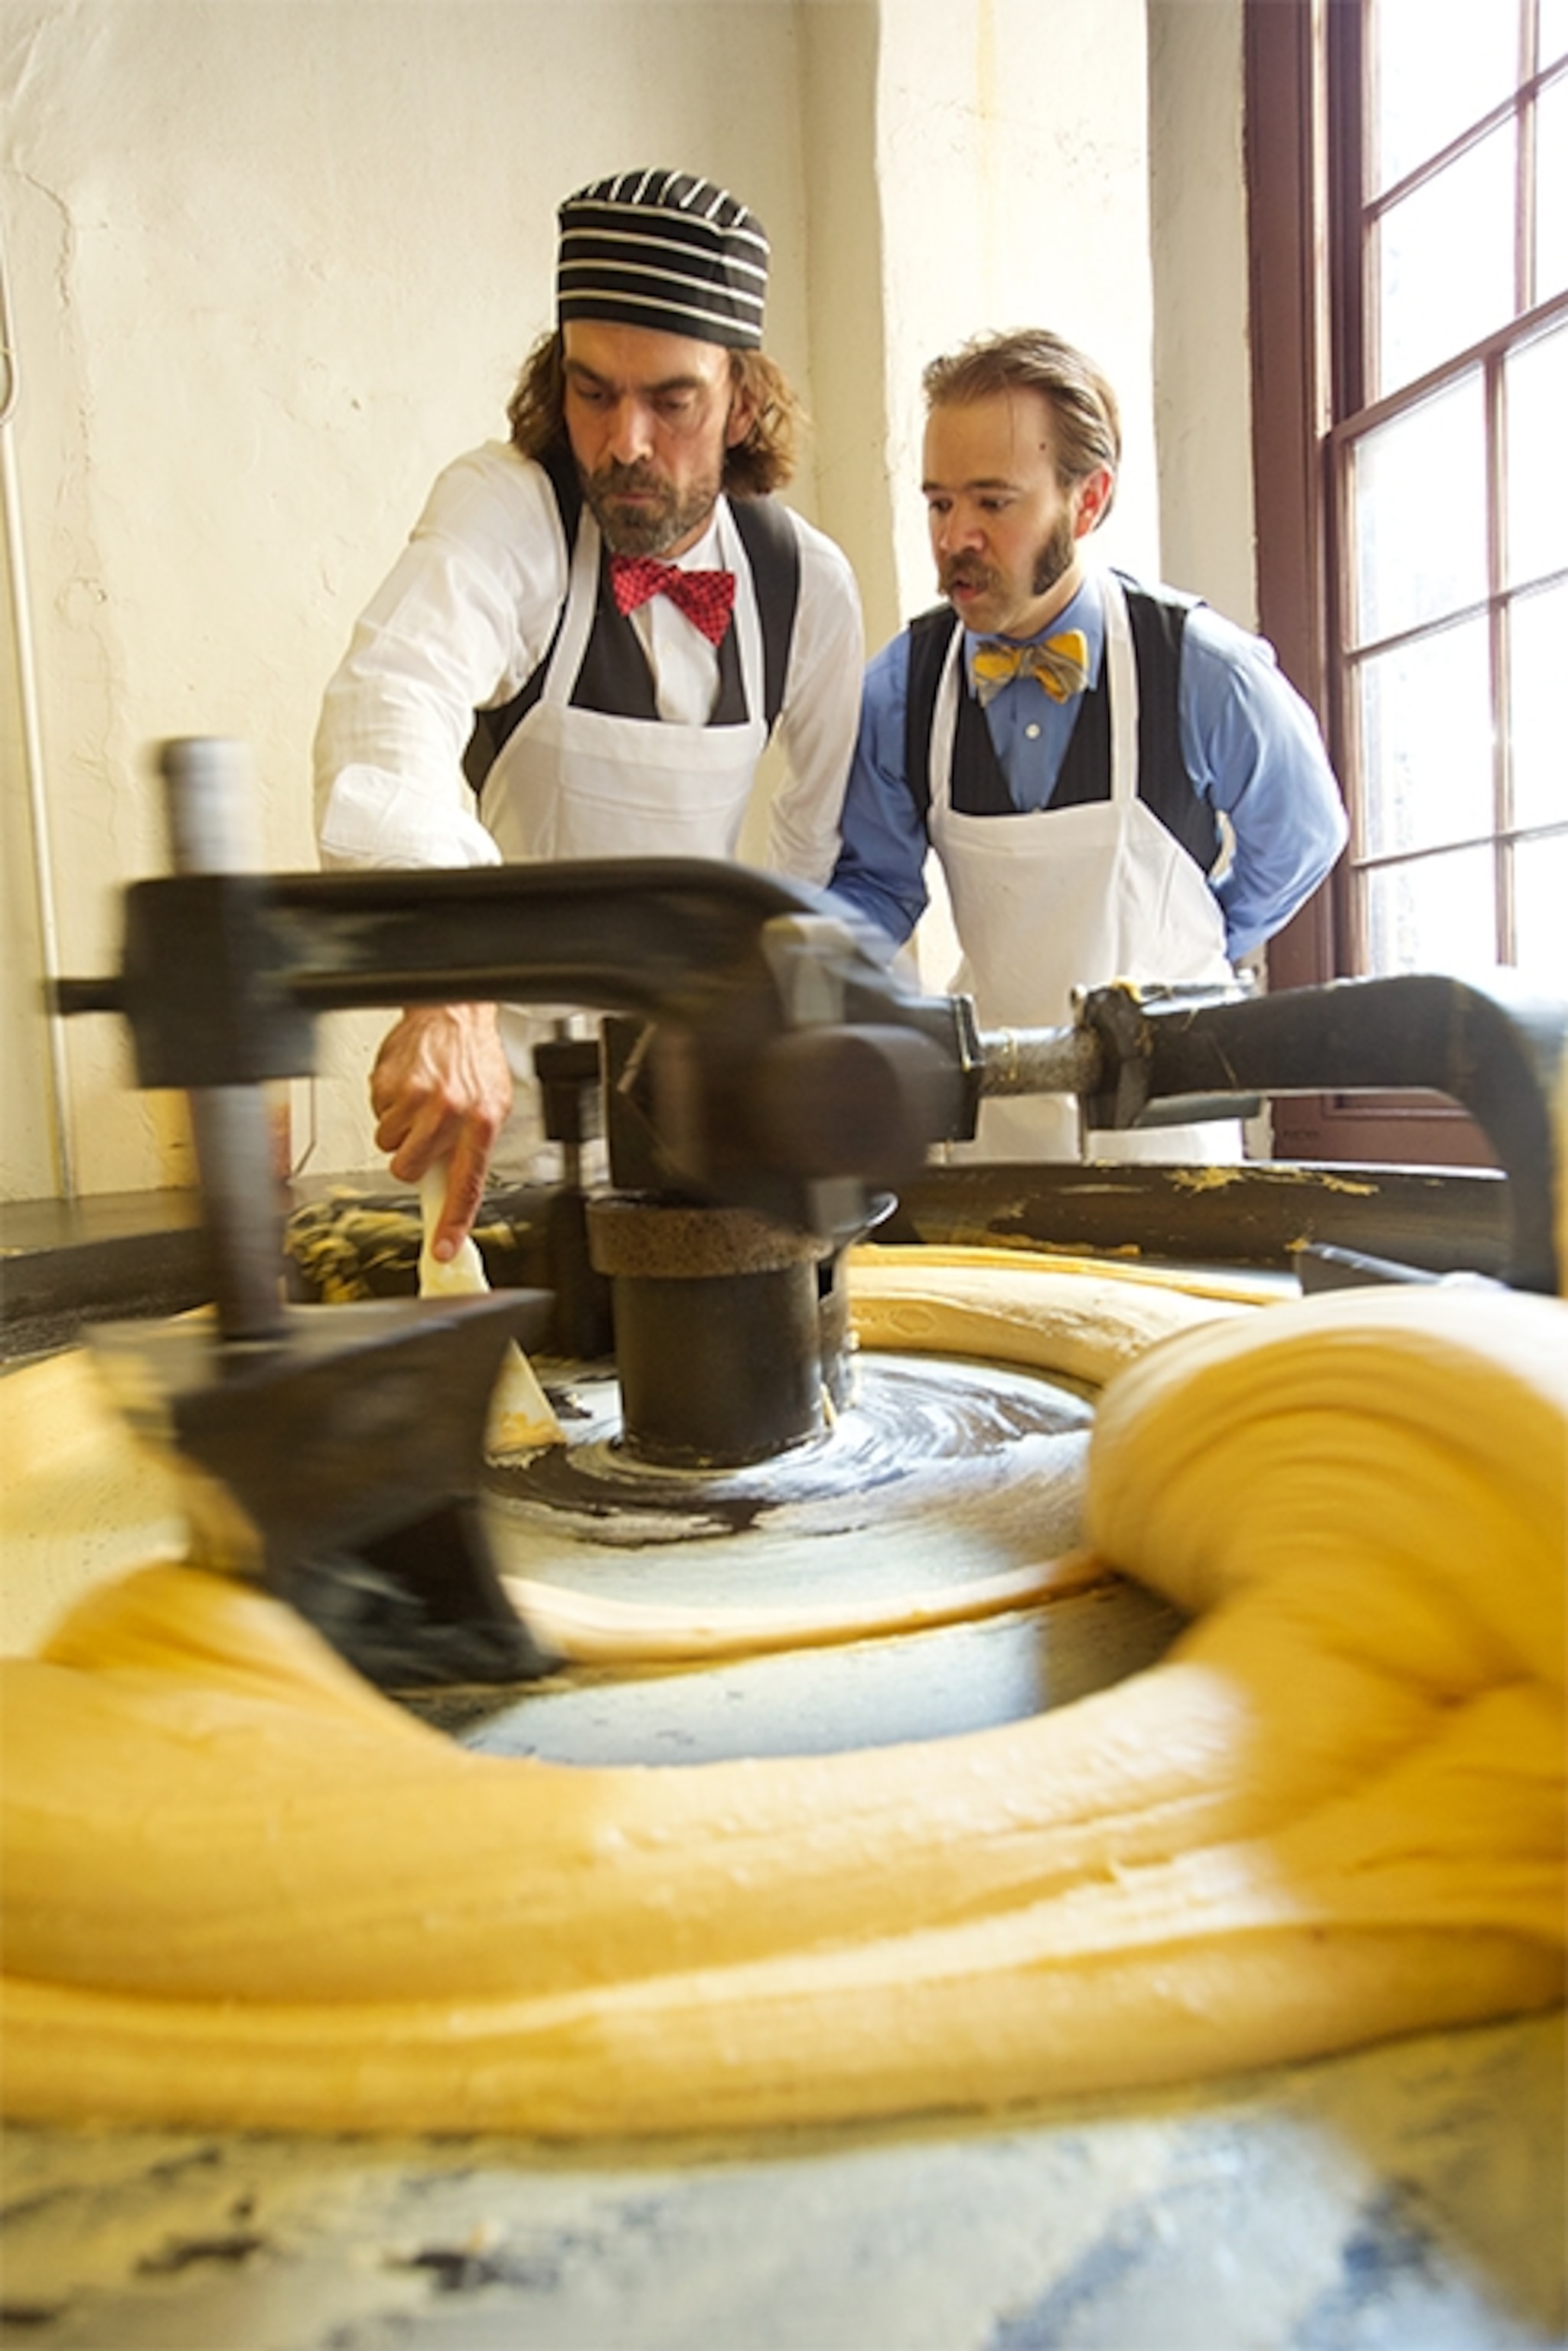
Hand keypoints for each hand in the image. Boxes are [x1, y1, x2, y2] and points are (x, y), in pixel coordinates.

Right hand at [369, 1004, 512, 1259]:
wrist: (452, 1013)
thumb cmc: (474, 1059)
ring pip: (389, 1145)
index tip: (442, 1248)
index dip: (451, 1221)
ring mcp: (416, 1098)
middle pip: (409, 1170)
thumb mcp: (493, 1105)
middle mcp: (449, 1110)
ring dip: (401, 1132)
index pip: (465, 1185)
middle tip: (426, 1137)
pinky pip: (378, 1117)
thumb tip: (453, 1188)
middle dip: (413, 1160)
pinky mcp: (388, 1084)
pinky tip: (408, 1089)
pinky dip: (390, 1108)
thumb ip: (473, 1147)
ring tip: (421, 1106)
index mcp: (482, 1121)